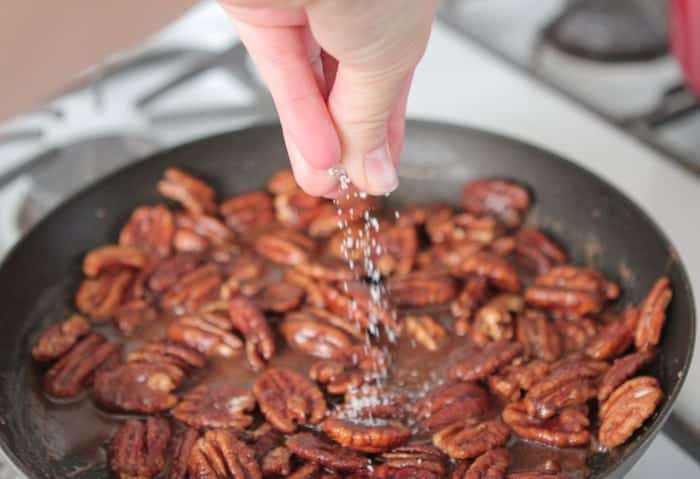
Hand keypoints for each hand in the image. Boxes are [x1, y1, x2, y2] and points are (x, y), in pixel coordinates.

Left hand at [219, 0, 437, 195]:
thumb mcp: (387, 60)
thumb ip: (371, 118)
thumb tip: (371, 168)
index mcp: (396, 14)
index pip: (392, 85)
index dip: (386, 134)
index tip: (382, 172)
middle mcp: (351, 9)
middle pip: (348, 90)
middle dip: (349, 145)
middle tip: (350, 188)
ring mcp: (303, 9)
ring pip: (311, 88)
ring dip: (319, 143)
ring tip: (325, 186)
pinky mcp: (259, 11)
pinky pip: (281, 73)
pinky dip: (297, 116)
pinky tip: (313, 155)